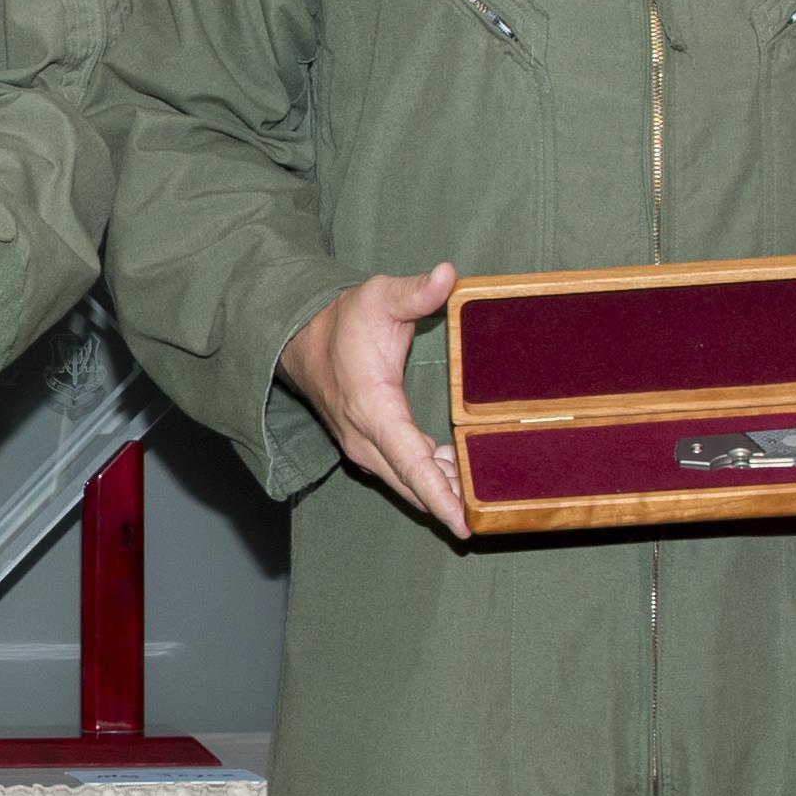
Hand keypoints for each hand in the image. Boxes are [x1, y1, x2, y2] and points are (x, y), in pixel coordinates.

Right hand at [278, 264, 472, 539]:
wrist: (301, 341)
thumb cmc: (344, 321)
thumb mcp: (378, 297)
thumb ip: (415, 291)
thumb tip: (447, 274)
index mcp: (373, 409)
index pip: (411, 463)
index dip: (440, 494)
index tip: (464, 522)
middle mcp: (366, 440)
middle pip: (414, 485)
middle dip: (451, 504)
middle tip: (493, 516)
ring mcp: (365, 448)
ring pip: (409, 483)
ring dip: (444, 494)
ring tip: (485, 502)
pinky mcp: (370, 448)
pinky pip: (404, 474)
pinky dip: (432, 481)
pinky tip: (462, 479)